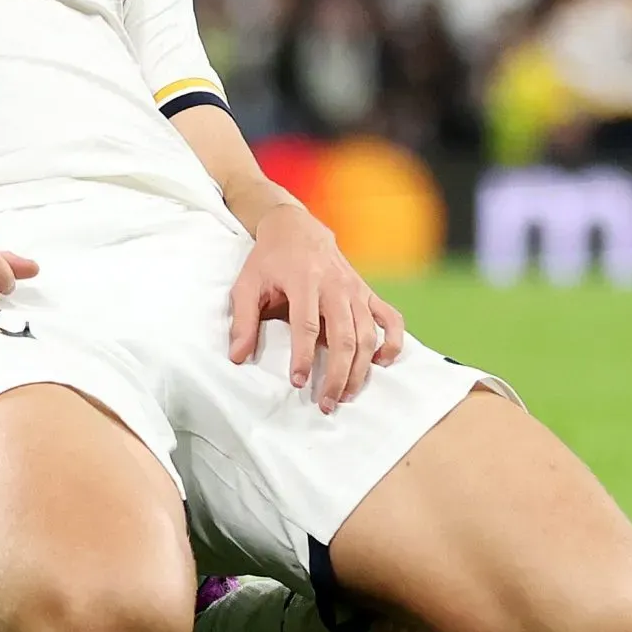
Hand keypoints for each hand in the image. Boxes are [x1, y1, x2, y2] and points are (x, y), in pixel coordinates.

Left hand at [228, 204, 404, 412]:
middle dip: (338, 375)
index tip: (298, 382)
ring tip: (346, 396)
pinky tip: (382, 363)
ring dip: (360, 369)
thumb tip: (238, 357)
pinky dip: (393, 342)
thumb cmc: (270, 260)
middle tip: (326, 403)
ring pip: (368, 335)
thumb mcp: (247, 284)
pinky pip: (391, 318)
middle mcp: (335, 286)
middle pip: (344, 337)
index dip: (304, 356)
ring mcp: (355, 289)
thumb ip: (242, 320)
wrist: (296, 228)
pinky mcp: (367, 293)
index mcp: (303, 281)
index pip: (307, 325)